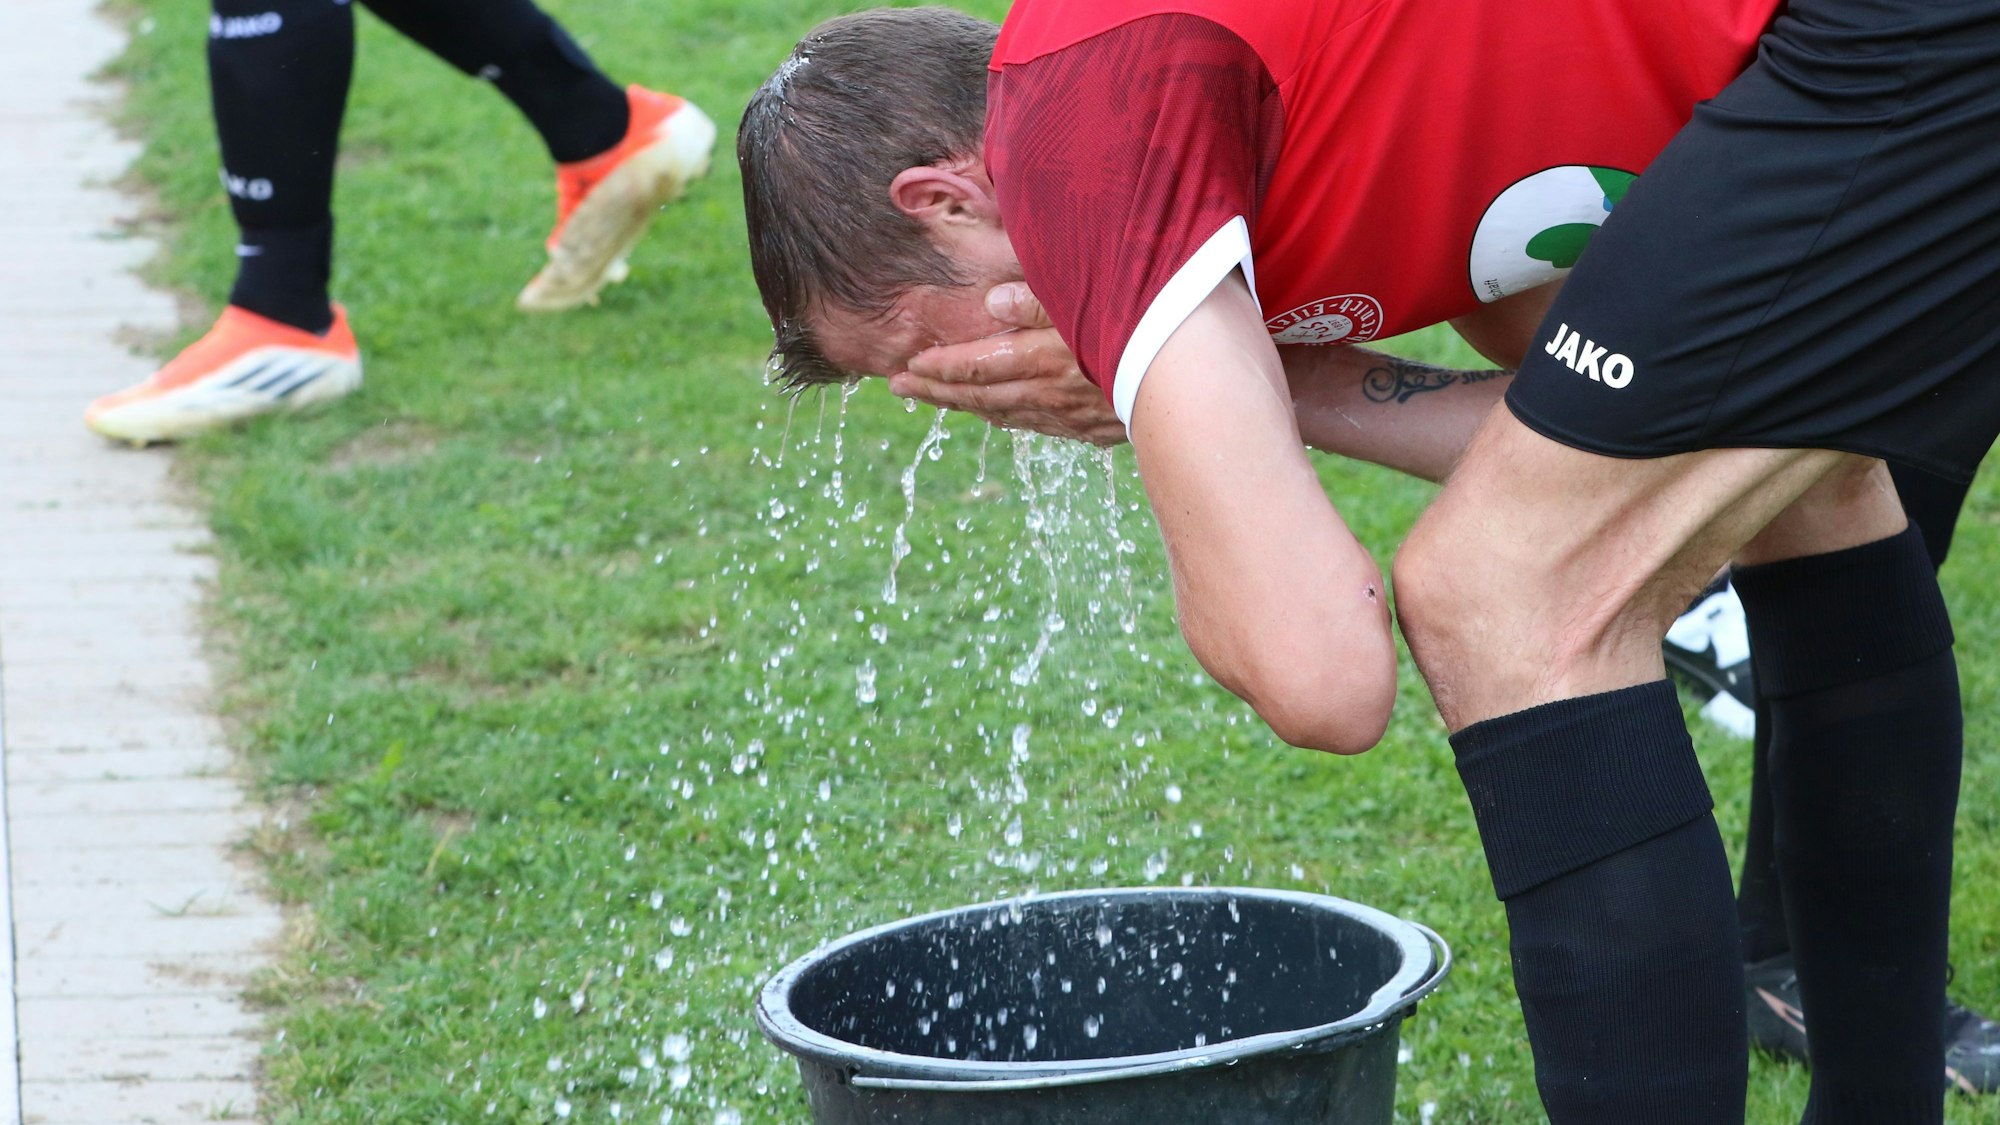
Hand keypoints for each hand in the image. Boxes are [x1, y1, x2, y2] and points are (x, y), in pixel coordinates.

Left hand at [892, 284, 1127, 445]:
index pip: (975, 366)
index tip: (906, 369)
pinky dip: (1010, 419)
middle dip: (936, 392)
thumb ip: (1039, 300)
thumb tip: (990, 302)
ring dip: (968, 408)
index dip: (938, 368)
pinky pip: (1038, 426)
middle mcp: (1048, 394)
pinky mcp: (1094, 432)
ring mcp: (1070, 418)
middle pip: (980, 397)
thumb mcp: (1091, 301)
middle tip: (898, 388)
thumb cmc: (1145, 327)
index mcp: (1041, 360)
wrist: (1198, 384)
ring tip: (939, 402)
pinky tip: (1000, 417)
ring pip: (1005, 415)